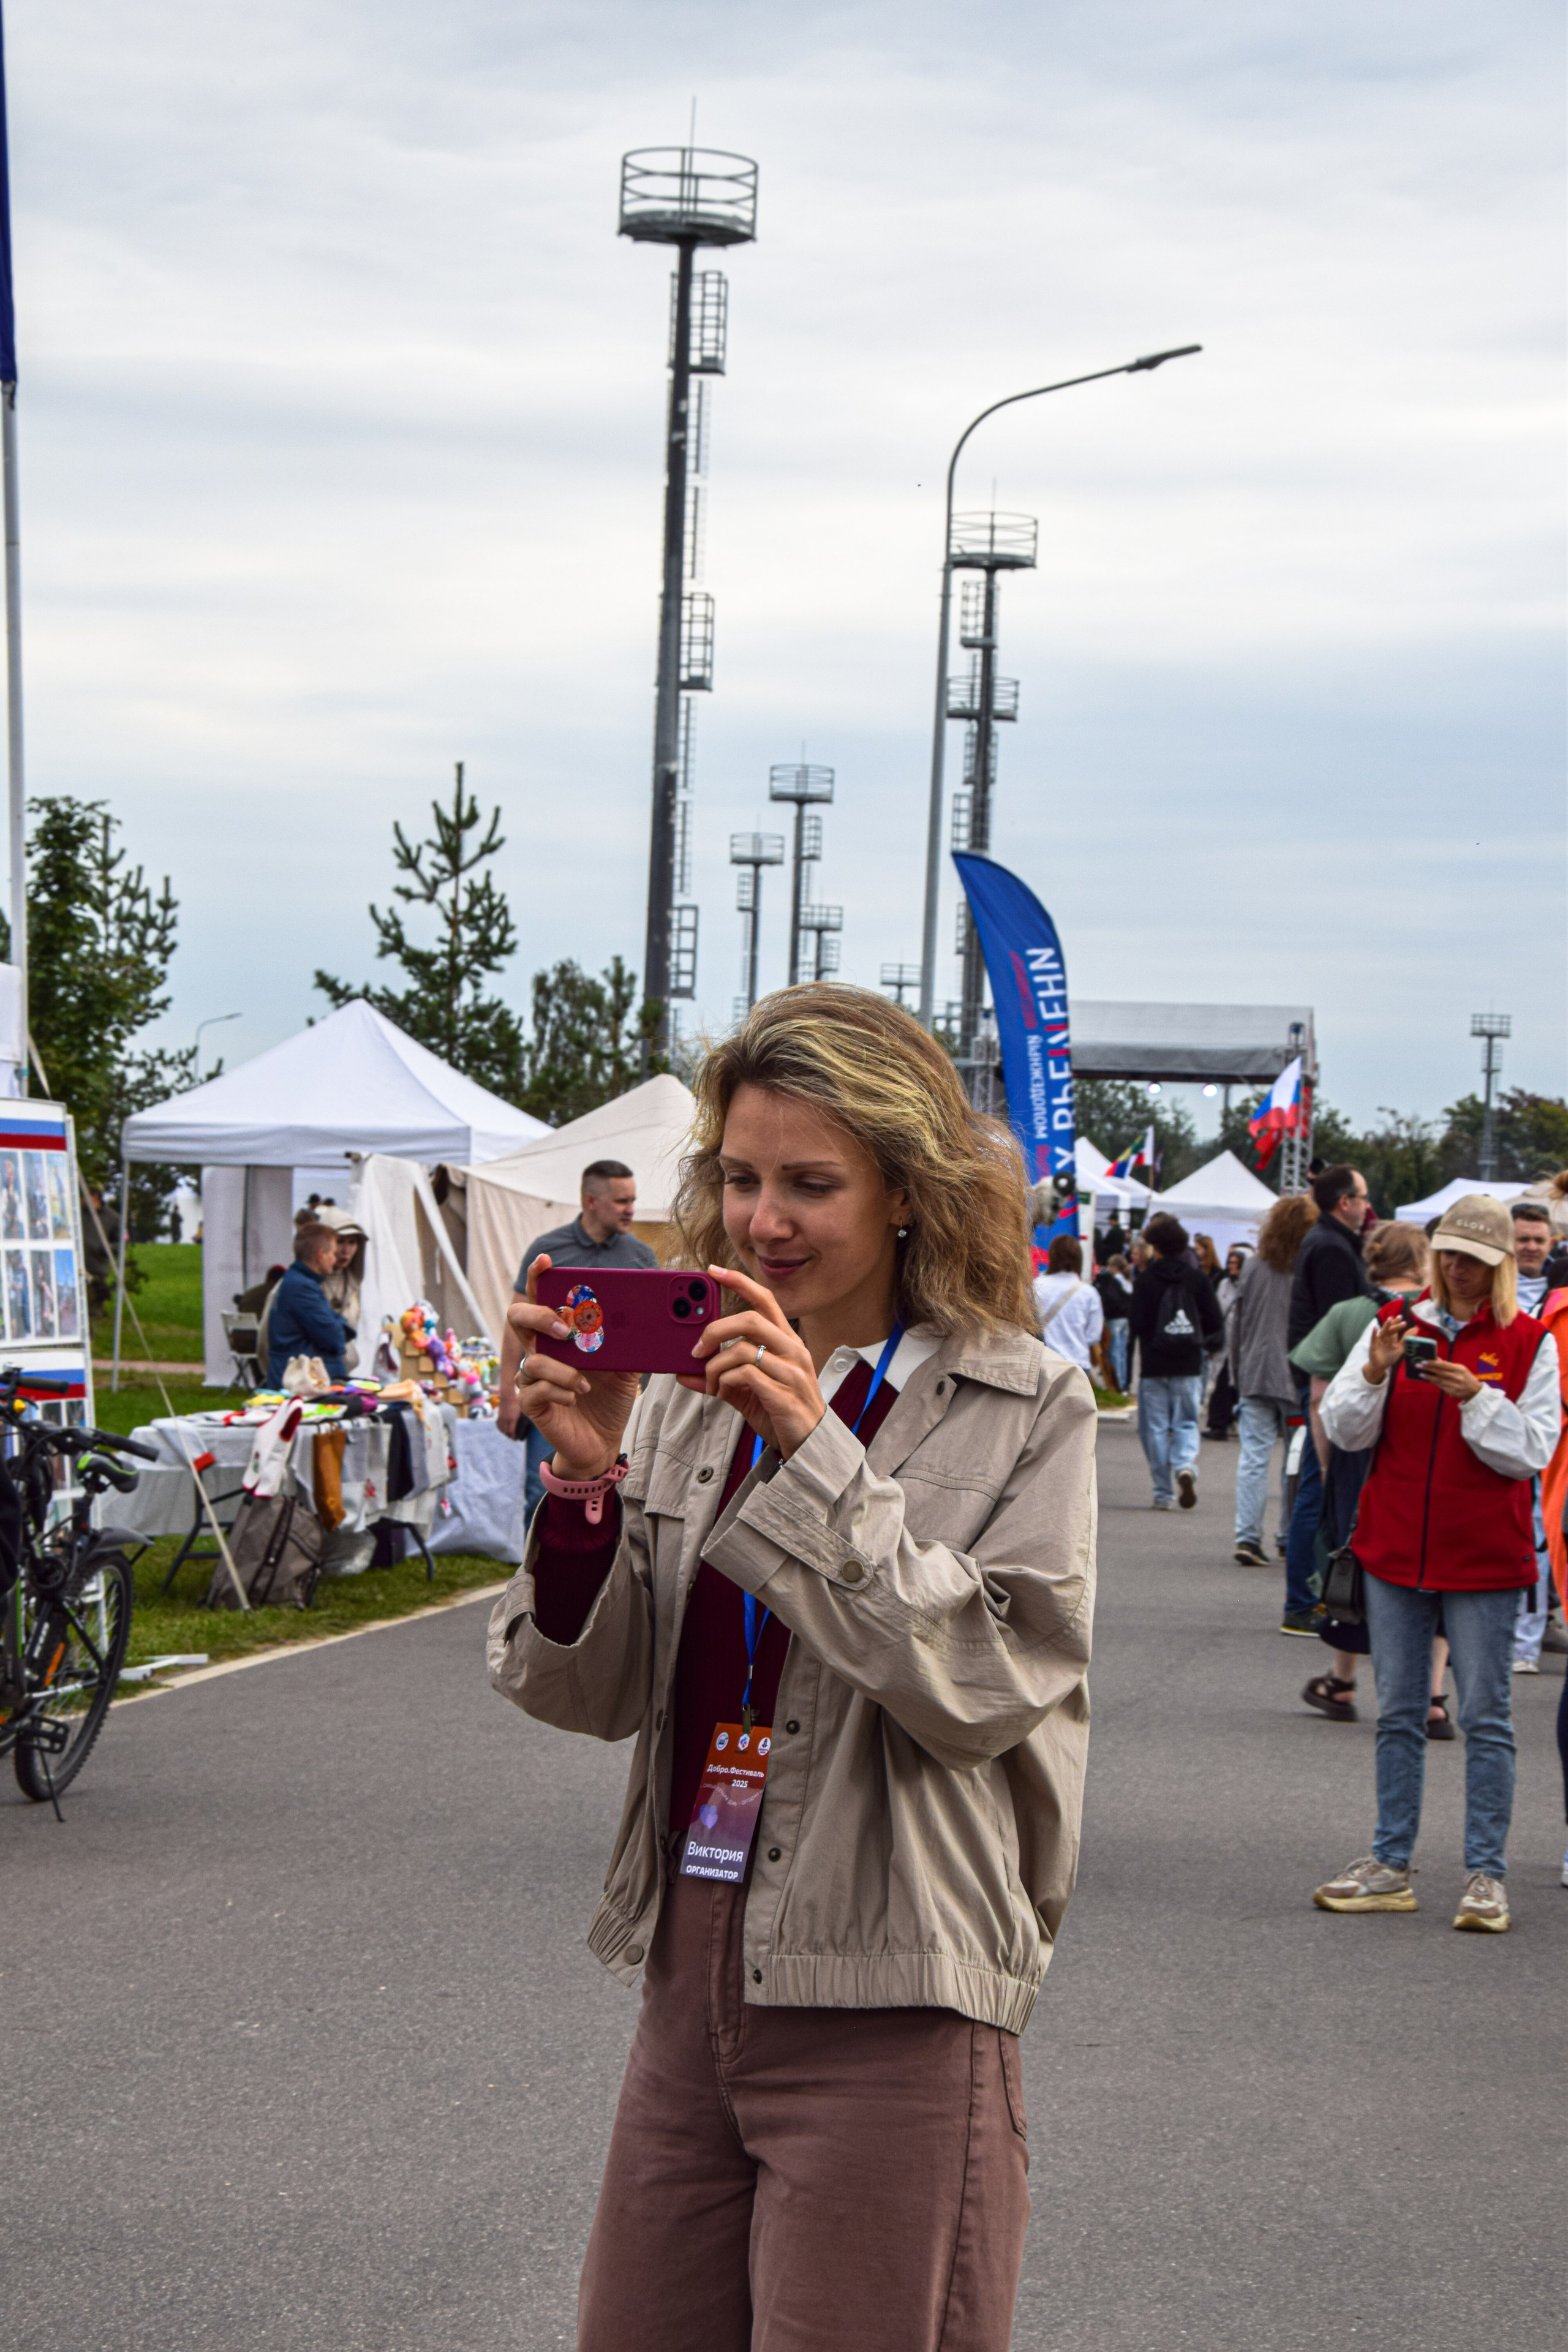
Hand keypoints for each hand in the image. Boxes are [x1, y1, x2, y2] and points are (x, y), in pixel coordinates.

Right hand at [506, 1256, 639, 1479]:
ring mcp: (532, 1377)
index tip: (546, 1261)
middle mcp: (540, 1351)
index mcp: (559, 1335)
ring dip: (563, 1370)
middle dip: (539, 1317)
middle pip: (517, 1318)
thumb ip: (626, 1339)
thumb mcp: (625, 1364)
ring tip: (586, 1383)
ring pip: (533, 1360)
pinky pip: (535, 1390)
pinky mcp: (532, 1404)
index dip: (538, 1277)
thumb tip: (637, 1313)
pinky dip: (560, 1391)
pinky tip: (576, 1396)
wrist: (603, 1440)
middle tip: (566, 1328)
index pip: (542, 1298)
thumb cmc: (608, 1396)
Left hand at [678, 1264, 826, 1460]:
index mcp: (787, 1341)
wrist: (808, 1446)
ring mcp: (791, 1371)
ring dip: (715, 1365)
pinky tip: (723, 1393)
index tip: (713, 1271)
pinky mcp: (784, 1394)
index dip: (739, 1282)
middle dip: (716, 1329)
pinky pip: (744, 1375)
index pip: (765, 1300)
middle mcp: (793, 1350)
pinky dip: (724, 1382)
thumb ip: (719, 1377)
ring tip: (710, 1382)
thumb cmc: (779, 1411)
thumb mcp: (746, 1391)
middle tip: (696, 1349)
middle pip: (751, 1319)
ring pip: (742, 1349)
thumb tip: (683, 1373)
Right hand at [1364, 1317, 1407, 1384]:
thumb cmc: (1389, 1357)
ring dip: (1386, 1325)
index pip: (1395, 1329)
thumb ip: (1406, 1338)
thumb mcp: (1400, 1348)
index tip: (1402, 1318)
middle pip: (1390, 1328)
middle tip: (1400, 1317)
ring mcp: (1379, 1340)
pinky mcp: (1373, 1345)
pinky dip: (1374, 1333)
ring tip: (1390, 1319)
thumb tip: (1416, 1328)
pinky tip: (1375, 1328)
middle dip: (1395, 1323)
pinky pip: (1373, 1338)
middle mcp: (1385, 1337)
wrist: (1381, 1366)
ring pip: (1383, 1331)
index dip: (1398, 1323)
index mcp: (1391, 1338)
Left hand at [1423, 1359, 1481, 1402]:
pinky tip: (1428, 1379)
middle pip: (1440, 1372)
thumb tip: (1436, 1359)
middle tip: (1418, 1366)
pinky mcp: (1453, 1392)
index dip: (1433, 1363)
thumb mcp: (1460, 1368)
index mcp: (1460, 1369)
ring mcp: (1455, 1385)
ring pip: (1439, 1380)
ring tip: (1421, 1374)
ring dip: (1429, 1377)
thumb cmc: (1465, 1377)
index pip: (1444, 1365)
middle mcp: (1458, 1377)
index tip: (1424, 1361)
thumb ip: (1448, 1365)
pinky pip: (1441, 1386)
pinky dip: (1434, 1382)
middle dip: (1428, 1368)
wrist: (1474, 1391)